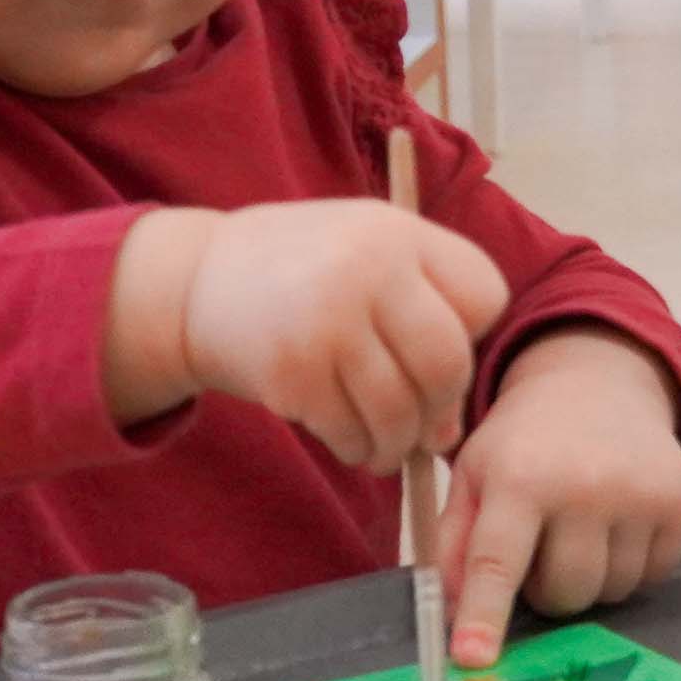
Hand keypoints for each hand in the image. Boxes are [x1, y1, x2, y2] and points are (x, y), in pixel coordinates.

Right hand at [104, 203, 507, 473]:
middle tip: (422, 420)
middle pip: (447, 363)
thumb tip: (448, 430)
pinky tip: (347, 438)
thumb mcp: (366, 254)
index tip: (436, 346)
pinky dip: (357, 448)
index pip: (485, 296)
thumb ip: (421, 323)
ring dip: (398, 442)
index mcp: (398, 232)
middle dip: (440, 405)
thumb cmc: (300, 276)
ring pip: (400, 411)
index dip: (472, 333)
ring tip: (386, 444)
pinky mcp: (291, 371)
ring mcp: (327, 321)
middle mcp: (368, 269)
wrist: (195, 282)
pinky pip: (351, 432)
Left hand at [442, 330, 680, 667]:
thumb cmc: (524, 442)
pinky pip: (652, 577)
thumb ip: (455, 546)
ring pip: (611, 593)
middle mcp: (584, 486)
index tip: (473, 660)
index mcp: (519, 478)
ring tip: (581, 530)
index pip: (496, 562)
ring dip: (590, 579)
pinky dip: (631, 566)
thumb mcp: (474, 476)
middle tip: (543, 546)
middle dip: (548, 588)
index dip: (484, 616)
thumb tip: (453, 621)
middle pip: (565, 594)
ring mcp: (639, 495)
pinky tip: (617, 524)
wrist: (597, 385)